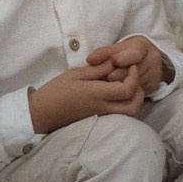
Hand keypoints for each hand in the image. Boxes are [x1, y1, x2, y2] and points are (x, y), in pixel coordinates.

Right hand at [28, 64, 144, 132]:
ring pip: (128, 113)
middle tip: (133, 78)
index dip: (134, 77)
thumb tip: (116, 62)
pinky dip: (124, 104)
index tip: (131, 66)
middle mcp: (103, 108)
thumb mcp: (76, 73)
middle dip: (139, 92)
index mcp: (97, 94)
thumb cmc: (56, 90)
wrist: (42, 113)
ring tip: (125, 85)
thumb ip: (98, 69)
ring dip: (133, 99)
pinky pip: (119, 114)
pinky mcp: (98, 119)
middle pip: (133, 107)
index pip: (127, 89)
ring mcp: (101, 116)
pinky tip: (116, 93)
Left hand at [86, 36, 169, 99]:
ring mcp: (153, 75)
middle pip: (126, 74)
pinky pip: (133, 94)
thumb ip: (103, 53)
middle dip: (112, 75)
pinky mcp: (152, 88)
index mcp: (143, 46)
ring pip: (128, 87)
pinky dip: (124, 92)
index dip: (121, 59)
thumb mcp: (117, 48)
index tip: (113, 61)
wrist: (147, 57)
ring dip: (116, 85)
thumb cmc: (127, 51)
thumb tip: (90, 60)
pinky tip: (120, 87)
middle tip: (106, 74)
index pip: (133, 55)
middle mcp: (152, 60)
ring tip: (112, 80)